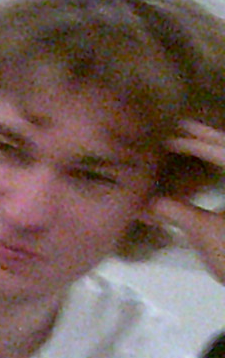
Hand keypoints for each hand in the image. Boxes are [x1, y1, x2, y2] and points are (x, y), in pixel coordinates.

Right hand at [156, 122, 224, 282]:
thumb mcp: (202, 231)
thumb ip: (172, 210)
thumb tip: (140, 200)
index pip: (223, 152)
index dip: (195, 143)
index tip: (167, 140)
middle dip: (209, 139)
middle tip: (182, 126)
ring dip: (217, 155)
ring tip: (194, 144)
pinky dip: (223, 174)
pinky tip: (211, 176)